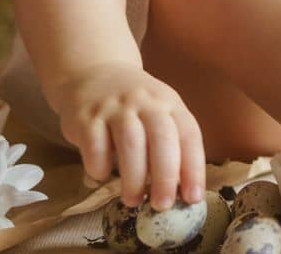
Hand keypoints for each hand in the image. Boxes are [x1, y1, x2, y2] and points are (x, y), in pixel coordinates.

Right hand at [48, 63, 205, 207]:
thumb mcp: (158, 113)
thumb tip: (180, 192)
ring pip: (130, 144)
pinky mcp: (86, 117)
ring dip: (134, 179)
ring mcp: (115, 107)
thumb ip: (170, 144)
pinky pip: (96, 148)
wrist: (92, 74)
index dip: (193, 168)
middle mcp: (145, 101)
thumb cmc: (132, 107)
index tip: (193, 198)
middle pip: (162, 138)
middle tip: (163, 205)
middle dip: (165, 176)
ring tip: (134, 201)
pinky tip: (102, 176)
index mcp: (169, 102)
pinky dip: (100, 168)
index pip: (189, 134)